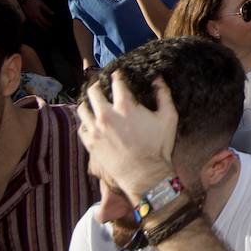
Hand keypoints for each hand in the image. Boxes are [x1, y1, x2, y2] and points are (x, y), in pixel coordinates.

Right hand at [21, 0, 53, 29]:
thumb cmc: (34, 1)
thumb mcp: (42, 4)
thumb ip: (47, 9)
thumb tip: (53, 13)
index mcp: (37, 15)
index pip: (44, 21)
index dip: (48, 24)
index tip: (51, 25)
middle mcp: (33, 18)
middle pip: (39, 25)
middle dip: (44, 28)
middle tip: (48, 29)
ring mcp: (29, 18)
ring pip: (35, 25)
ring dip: (40, 27)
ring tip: (44, 28)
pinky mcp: (27, 17)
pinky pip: (32, 23)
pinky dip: (36, 24)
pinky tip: (38, 24)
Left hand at [77, 71, 177, 201]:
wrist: (144, 175)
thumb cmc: (158, 147)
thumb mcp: (169, 118)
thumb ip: (163, 95)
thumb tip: (158, 78)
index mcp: (126, 106)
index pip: (116, 82)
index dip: (117, 75)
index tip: (117, 74)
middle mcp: (107, 115)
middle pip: (94, 91)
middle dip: (97, 85)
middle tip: (101, 85)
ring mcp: (96, 130)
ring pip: (83, 108)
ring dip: (87, 102)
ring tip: (92, 102)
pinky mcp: (91, 143)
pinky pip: (82, 127)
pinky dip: (85, 122)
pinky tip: (91, 122)